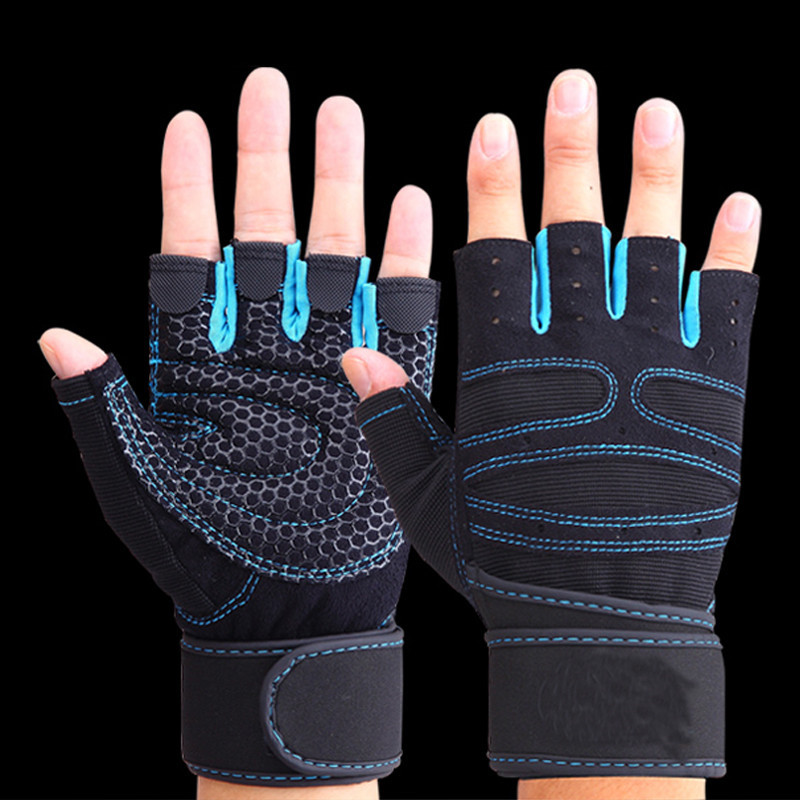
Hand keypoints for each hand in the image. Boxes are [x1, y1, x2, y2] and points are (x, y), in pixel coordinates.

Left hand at [42, 67, 437, 792]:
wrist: (286, 612)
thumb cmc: (204, 558)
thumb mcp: (136, 483)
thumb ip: (97, 406)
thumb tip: (53, 332)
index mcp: (199, 361)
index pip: (188, 254)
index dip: (185, 189)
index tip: (189, 122)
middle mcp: (265, 346)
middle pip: (265, 233)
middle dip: (268, 159)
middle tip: (271, 86)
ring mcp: (327, 361)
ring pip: (333, 255)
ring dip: (338, 189)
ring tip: (342, 118)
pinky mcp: (381, 388)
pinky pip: (398, 313)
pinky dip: (402, 260)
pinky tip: (407, 203)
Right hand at [345, 69, 759, 799]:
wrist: (603, 621)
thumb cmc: (508, 560)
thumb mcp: (430, 499)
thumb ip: (394, 421)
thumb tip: (350, 352)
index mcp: (509, 374)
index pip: (497, 257)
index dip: (492, 189)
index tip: (491, 128)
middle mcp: (581, 355)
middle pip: (574, 232)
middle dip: (568, 154)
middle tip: (570, 85)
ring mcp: (652, 369)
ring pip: (653, 253)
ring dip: (655, 178)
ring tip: (654, 110)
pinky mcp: (713, 397)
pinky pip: (726, 311)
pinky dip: (733, 256)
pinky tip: (740, 202)